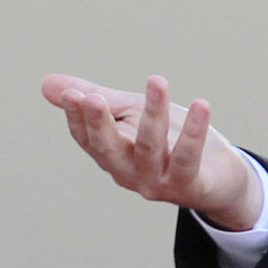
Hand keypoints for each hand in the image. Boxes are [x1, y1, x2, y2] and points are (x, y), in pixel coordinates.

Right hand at [42, 73, 262, 230]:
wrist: (220, 178)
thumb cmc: (171, 140)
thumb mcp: (133, 115)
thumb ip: (98, 101)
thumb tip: (47, 84)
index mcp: (113, 155)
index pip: (87, 139)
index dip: (77, 118)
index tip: (72, 94)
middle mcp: (129, 174)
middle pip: (108, 150)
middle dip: (99, 124)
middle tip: (91, 98)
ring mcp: (158, 184)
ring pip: (150, 147)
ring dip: (152, 114)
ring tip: (157, 80)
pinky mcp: (190, 187)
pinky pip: (188, 158)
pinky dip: (194, 132)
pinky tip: (201, 104)